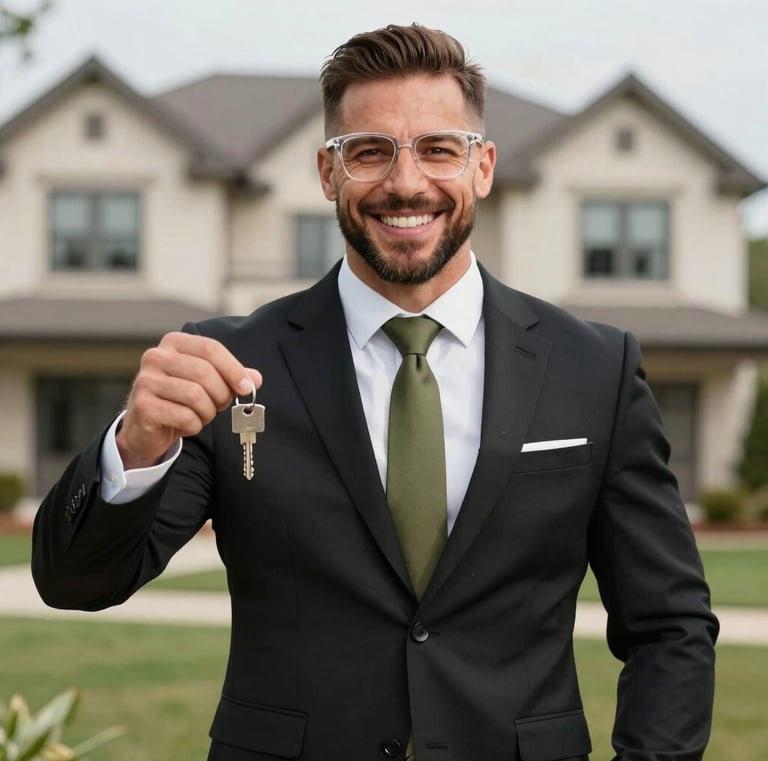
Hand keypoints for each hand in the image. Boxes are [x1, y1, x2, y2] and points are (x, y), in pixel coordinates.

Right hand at [116, 332, 261, 468]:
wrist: (147, 427)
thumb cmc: (180, 400)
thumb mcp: (208, 384)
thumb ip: (231, 377)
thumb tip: (256, 379)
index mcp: (174, 343)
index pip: (211, 348)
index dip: (233, 368)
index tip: (247, 387)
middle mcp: (156, 357)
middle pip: (205, 372)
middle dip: (221, 393)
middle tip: (221, 405)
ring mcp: (146, 380)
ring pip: (196, 395)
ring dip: (208, 411)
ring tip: (202, 414)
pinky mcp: (143, 405)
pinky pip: (184, 416)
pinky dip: (194, 424)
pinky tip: (187, 423)